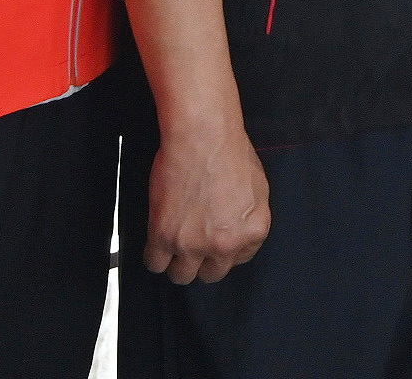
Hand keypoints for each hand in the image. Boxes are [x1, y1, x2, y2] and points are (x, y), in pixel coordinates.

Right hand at [146, 124, 270, 283]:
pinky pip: (155, 264)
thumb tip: (236, 226)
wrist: (203, 137)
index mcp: (253, 230)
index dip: (223, 251)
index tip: (213, 244)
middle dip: (202, 261)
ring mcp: (194, 244)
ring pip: (181, 275)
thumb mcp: (256, 187)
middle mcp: (226, 244)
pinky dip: (154, 256)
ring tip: (174, 244)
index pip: (238, 260)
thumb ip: (248, 216)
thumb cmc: (229, 151)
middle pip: (211, 274)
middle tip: (193, 244)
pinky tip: (157, 241)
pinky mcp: (165, 238)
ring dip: (177, 262)